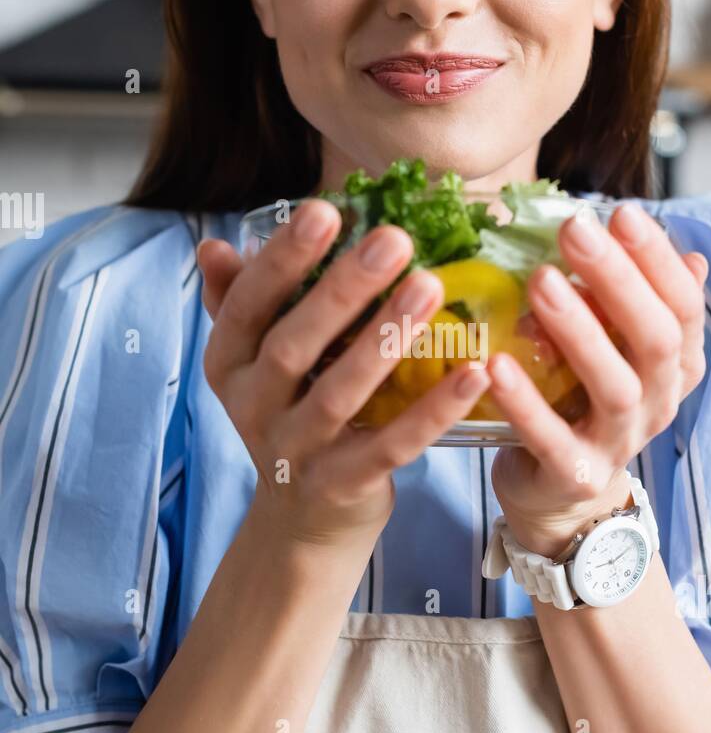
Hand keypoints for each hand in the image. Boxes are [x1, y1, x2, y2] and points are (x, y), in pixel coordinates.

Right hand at [196, 200, 489, 547]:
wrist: (302, 522)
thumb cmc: (291, 416)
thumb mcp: (256, 364)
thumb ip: (240, 303)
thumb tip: (215, 244)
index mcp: (230, 364)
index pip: (248, 304)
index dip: (282, 259)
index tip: (326, 209)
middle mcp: (253, 408)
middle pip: (293, 344)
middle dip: (342, 289)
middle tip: (394, 238)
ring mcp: (296, 451)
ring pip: (341, 392)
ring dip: (386, 337)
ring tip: (432, 286)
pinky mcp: (343, 486)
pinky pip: (391, 445)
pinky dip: (432, 411)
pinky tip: (473, 371)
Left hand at [485, 202, 707, 554]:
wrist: (559, 492)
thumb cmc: (582, 399)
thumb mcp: (613, 346)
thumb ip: (630, 298)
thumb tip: (665, 239)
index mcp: (675, 364)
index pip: (683, 304)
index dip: (657, 259)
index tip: (621, 212)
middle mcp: (658, 401)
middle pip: (654, 337)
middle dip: (618, 279)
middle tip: (574, 228)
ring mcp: (620, 442)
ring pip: (614, 385)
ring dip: (579, 330)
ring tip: (540, 281)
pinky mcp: (575, 474)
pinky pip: (552, 437)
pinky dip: (525, 400)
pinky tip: (495, 362)